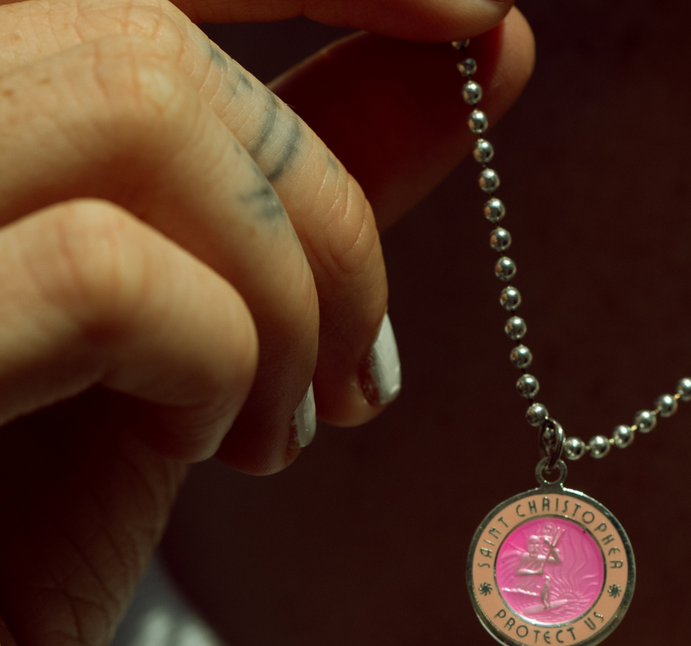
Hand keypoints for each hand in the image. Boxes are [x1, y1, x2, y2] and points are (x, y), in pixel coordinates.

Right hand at [0, 0, 534, 645]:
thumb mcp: (155, 355)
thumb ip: (287, 195)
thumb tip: (469, 56)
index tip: (476, 20)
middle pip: (141, 30)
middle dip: (320, 184)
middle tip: (360, 358)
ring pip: (135, 105)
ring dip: (287, 280)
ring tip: (287, 423)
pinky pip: (111, 270)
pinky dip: (225, 356)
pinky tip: (227, 453)